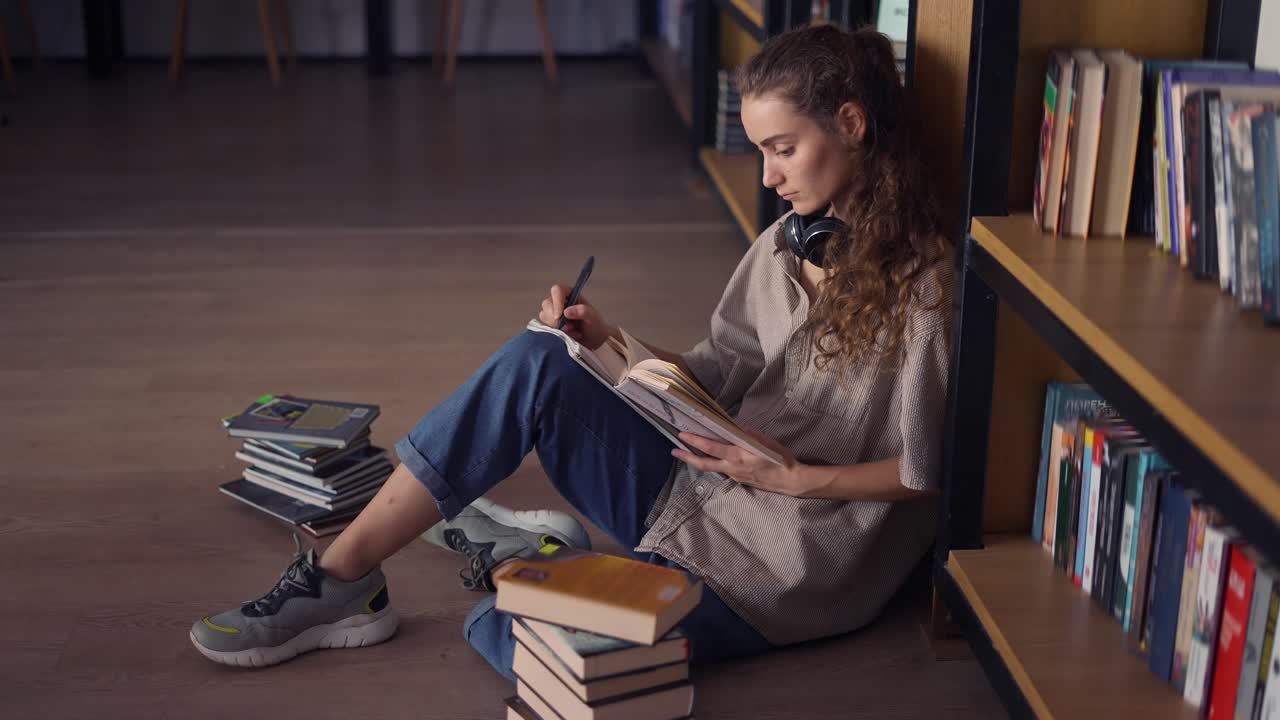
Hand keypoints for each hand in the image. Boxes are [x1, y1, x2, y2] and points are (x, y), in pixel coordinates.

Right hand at [539, 284, 615, 349]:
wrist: (594, 340)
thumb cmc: (595, 325)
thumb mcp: (593, 317)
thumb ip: (583, 312)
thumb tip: (566, 311)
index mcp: (570, 294)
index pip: (557, 290)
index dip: (556, 302)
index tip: (559, 316)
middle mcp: (559, 301)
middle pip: (547, 304)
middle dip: (555, 318)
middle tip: (569, 327)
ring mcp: (553, 313)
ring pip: (544, 316)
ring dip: (556, 326)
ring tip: (572, 331)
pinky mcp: (550, 325)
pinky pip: (545, 327)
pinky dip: (555, 333)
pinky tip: (567, 336)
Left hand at [671, 429, 812, 496]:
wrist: (789, 480)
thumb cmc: (779, 459)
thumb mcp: (765, 442)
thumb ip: (748, 434)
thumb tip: (735, 426)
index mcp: (737, 456)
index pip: (710, 447)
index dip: (695, 440)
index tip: (682, 434)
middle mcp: (732, 468)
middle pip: (704, 463)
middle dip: (687, 457)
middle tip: (674, 451)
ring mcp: (735, 476)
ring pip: (712, 468)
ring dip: (699, 461)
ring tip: (688, 453)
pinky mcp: (740, 480)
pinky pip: (723, 470)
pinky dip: (715, 464)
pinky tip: (714, 459)